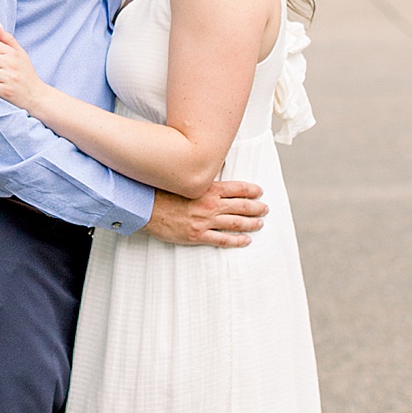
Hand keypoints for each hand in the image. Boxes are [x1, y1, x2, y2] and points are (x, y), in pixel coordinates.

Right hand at [148, 179, 266, 247]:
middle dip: (256, 207)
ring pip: (236, 223)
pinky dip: (237, 240)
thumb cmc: (162, 192)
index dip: (252, 190)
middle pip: (242, 206)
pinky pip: (223, 240)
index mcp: (208, 189)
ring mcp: (205, 221)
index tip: (259, 192)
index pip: (238, 188)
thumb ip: (201, 179)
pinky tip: (245, 240)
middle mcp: (210, 205)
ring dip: (251, 223)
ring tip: (260, 223)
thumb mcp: (184, 180)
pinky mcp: (198, 235)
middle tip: (265, 208)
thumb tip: (212, 172)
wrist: (146, 207)